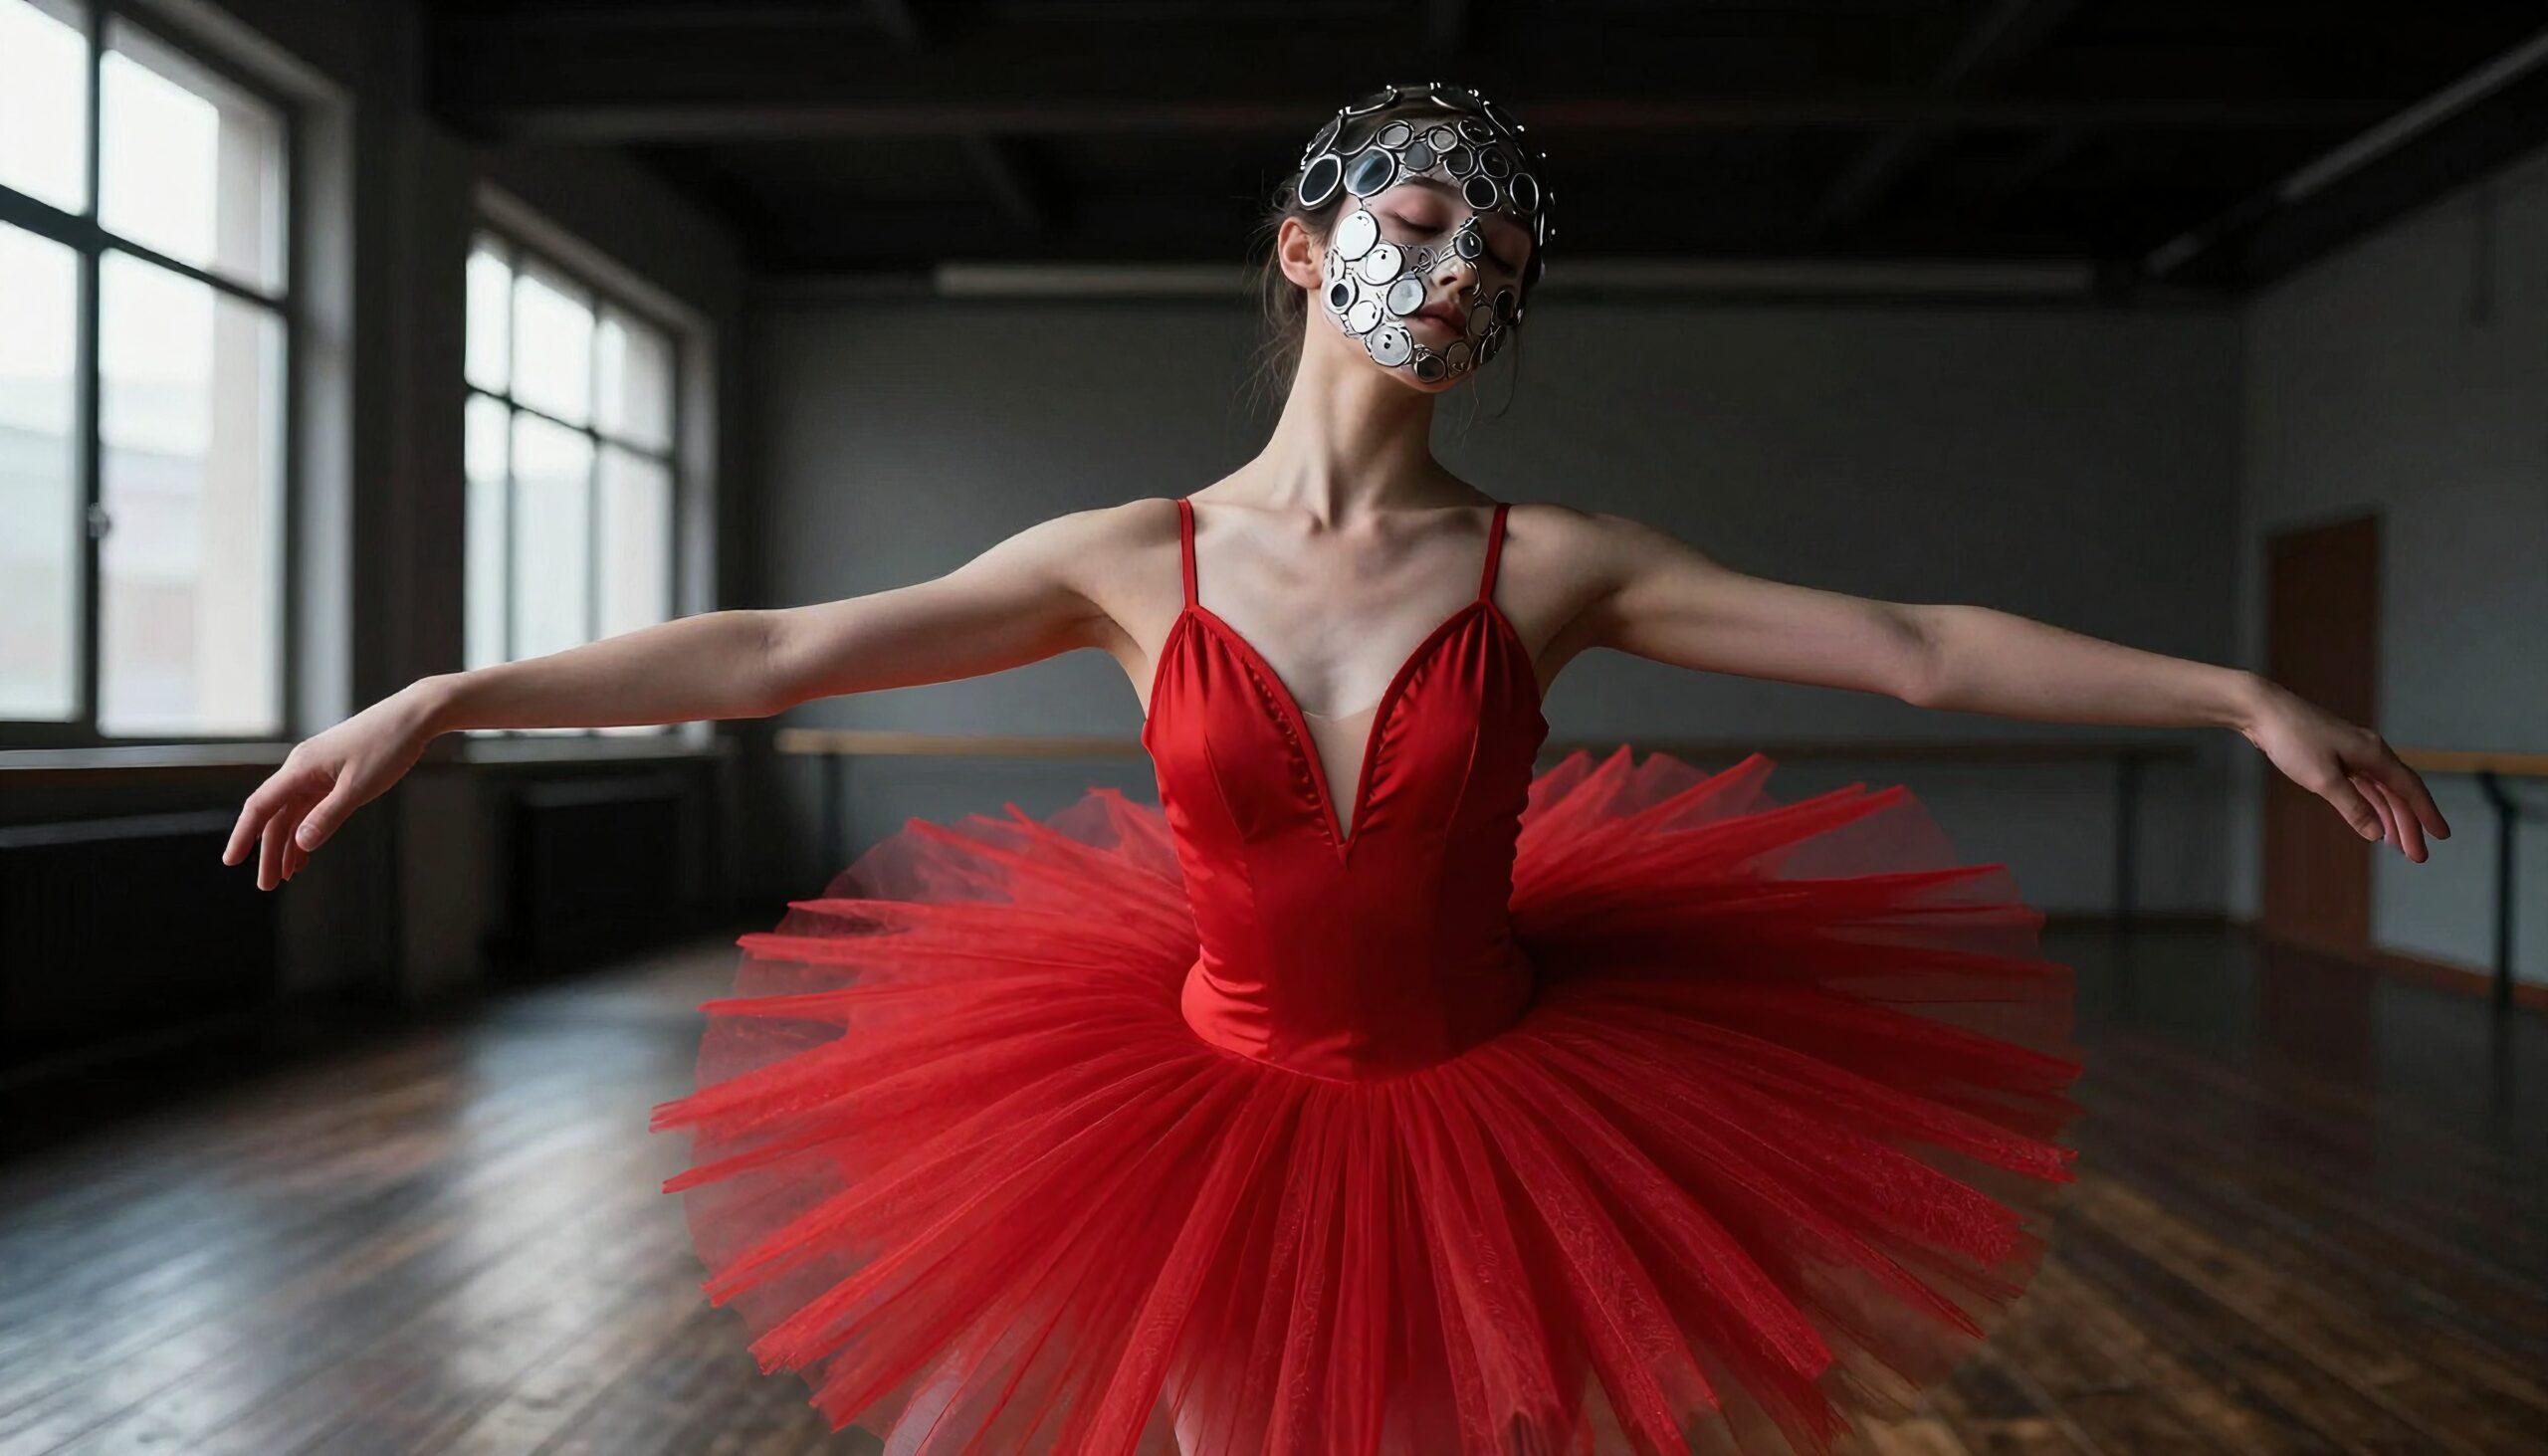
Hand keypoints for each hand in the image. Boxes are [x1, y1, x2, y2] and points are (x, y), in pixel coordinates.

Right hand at [221, 682, 445, 889]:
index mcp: (300, 768)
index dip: (243, 835)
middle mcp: (302, 768)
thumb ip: (329, 816)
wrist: (413, 717)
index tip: (231, 861)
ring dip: (288, 844)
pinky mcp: (332, 774)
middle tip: (268, 886)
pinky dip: (306, 829)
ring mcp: (317, 771)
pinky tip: (306, 851)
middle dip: (269, 851)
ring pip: (293, 813)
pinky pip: (311, 806)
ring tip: (287, 876)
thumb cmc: (388, 746)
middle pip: (275, 815)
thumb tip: (300, 843)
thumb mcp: (360, 787)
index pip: (260, 806)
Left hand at [2238, 683, 2449, 861]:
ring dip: (2391, 818)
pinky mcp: (2335, 758)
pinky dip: (2370, 806)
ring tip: (2400, 846)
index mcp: (2375, 754)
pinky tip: (2374, 822)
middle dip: (2409, 825)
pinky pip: (2362, 787)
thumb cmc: (2293, 739)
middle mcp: (2370, 753)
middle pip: (2398, 794)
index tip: (2441, 836)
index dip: (2427, 814)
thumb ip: (2353, 807)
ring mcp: (2352, 754)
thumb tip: (2377, 833)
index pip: (2410, 789)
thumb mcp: (2324, 779)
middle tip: (2418, 856)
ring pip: (2380, 792)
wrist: (2263, 710)